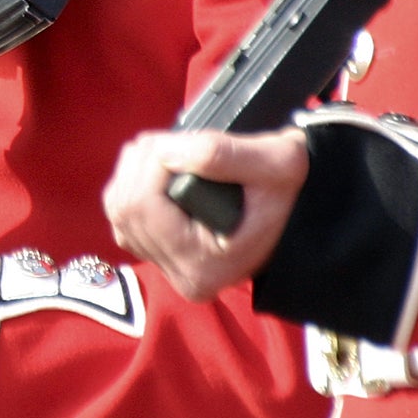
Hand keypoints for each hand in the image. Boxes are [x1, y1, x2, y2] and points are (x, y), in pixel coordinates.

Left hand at [103, 128, 308, 302]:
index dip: (153, 163)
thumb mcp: (276, 163)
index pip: (143, 206)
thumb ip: (220, 154)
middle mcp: (180, 275)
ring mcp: (165, 266)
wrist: (301, 210)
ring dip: (133, 169)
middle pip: (124, 205)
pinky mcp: (156, 252)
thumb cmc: (290, 191)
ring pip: (116, 207)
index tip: (180, 143)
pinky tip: (156, 171)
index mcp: (203, 267)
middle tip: (172, 142)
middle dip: (140, 162)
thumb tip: (165, 153)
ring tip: (166, 153)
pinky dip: (131, 182)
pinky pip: (121, 212)